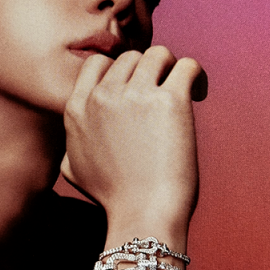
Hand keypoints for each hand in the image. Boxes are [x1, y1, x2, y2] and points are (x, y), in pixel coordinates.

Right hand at [61, 46, 206, 235]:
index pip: (97, 62)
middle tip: (163, 93)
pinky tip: (198, 94)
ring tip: (184, 92)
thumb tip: (75, 137)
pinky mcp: (169, 100)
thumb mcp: (73, 168)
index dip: (120, 70)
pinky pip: (188, 66)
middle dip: (148, 71)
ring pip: (159, 54)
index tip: (136, 85)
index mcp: (77, 107)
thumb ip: (71, 143)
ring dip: (172, 69)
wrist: (142, 215)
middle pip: (131, 57)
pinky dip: (196, 75)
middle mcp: (103, 95)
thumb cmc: (113, 198)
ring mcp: (135, 95)